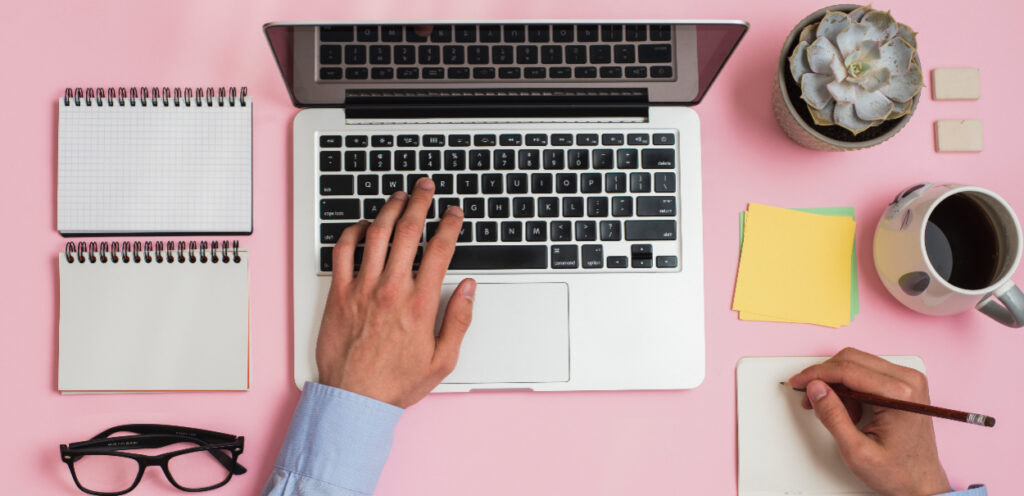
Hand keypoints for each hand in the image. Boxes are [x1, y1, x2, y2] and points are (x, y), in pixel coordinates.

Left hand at [316, 178, 474, 407]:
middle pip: (407, 231)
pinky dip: (352, 232)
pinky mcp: (339, 293)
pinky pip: (343, 251)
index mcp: (420, 303)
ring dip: (389, 208)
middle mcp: (391, 289)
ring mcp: (362, 288)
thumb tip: (470, 289)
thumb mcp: (443, 358)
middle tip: (426, 187)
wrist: (355, 399)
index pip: (440, 250)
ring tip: (399, 196)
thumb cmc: (396, 382)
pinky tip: (363, 225)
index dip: (450, 225)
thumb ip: (459, 320)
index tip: (454, 214)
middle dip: (420, 202)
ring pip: (376, 234)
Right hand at [788, 348, 949, 495]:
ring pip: (857, 364)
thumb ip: (833, 417)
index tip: (798, 382)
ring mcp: (909, 381)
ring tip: (833, 411)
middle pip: (852, 359)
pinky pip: (867, 373)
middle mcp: (909, 381)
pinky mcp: (904, 385)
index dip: (817, 374)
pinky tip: (849, 410)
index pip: (848, 369)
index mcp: (900, 394)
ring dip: (837, 384)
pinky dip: (850, 388)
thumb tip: (816, 388)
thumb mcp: (856, 451)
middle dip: (824, 376)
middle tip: (809, 395)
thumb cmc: (898, 472)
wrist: (921, 483)